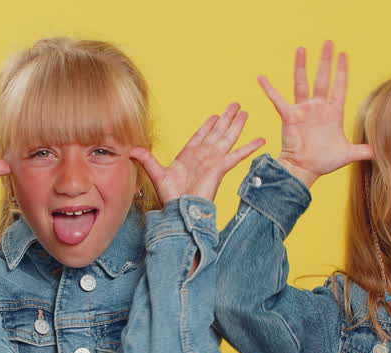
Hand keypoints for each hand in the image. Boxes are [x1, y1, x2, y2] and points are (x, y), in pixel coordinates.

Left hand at [129, 104, 263, 203]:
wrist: (181, 210)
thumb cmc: (170, 196)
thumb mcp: (156, 173)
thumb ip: (146, 159)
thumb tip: (130, 150)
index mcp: (189, 155)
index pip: (200, 135)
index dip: (208, 125)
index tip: (215, 115)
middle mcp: (203, 155)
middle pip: (217, 132)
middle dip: (226, 118)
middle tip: (235, 105)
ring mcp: (214, 160)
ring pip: (227, 137)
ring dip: (236, 124)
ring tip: (245, 112)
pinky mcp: (221, 167)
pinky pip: (237, 154)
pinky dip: (249, 147)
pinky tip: (260, 139)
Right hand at [258, 42, 370, 187]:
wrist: (304, 169)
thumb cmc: (323, 162)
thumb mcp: (349, 154)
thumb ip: (364, 149)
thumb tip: (381, 151)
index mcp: (332, 113)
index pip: (339, 87)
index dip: (342, 71)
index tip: (344, 55)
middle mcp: (318, 107)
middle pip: (323, 78)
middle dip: (325, 61)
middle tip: (328, 43)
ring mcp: (303, 110)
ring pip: (302, 83)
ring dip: (302, 66)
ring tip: (301, 49)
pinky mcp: (289, 116)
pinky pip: (278, 100)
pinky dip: (270, 90)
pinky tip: (262, 78)